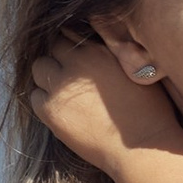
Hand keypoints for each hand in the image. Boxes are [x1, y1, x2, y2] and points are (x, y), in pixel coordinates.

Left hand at [29, 36, 182, 171]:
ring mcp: (59, 88)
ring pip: (38, 68)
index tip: (77, 53)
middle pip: (52, 47)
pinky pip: (34, 97)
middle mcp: (75, 64)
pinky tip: (59, 107)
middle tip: (70, 72)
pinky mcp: (50, 112)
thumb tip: (99, 44)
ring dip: (48, 75)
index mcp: (98, 50)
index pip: (71, 33)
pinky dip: (43, 98)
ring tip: (63, 88)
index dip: (73, 43)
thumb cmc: (148, 111)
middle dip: (59, 56)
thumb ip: (113, 52)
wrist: (139, 149)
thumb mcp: (137, 69)